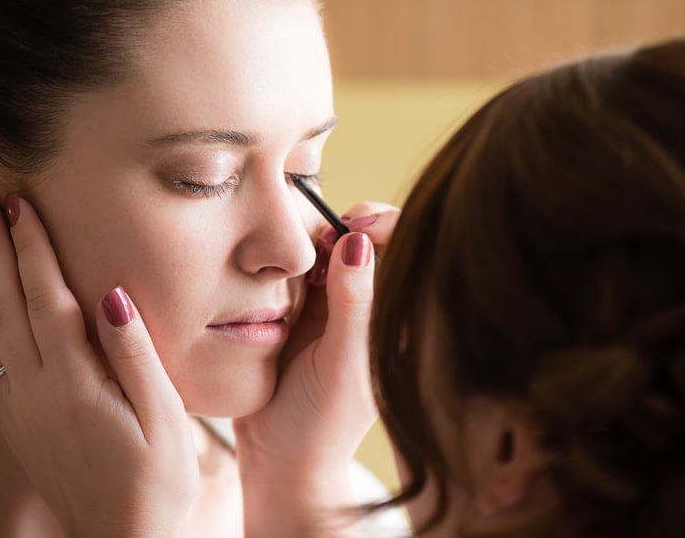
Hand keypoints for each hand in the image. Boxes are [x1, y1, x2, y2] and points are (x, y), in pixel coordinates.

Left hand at [0, 187, 197, 537]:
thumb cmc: (154, 481)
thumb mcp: (165, 419)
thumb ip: (135, 354)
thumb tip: (111, 292)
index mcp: (74, 383)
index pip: (45, 297)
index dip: (31, 246)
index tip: (18, 199)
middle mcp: (34, 390)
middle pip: (2, 301)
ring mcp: (16, 405)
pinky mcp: (10, 419)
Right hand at [234, 203, 399, 535]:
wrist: (277, 459)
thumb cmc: (319, 425)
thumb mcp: (340, 364)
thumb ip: (352, 305)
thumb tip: (358, 240)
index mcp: (396, 322)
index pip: (408, 253)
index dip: (386, 226)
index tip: (352, 224)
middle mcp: (370, 310)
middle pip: (369, 241)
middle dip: (343, 228)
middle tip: (316, 236)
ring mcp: (337, 309)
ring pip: (331, 250)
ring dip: (312, 245)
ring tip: (297, 259)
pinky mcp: (304, 313)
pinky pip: (300, 270)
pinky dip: (289, 265)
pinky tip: (279, 277)